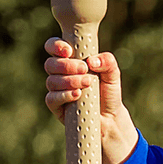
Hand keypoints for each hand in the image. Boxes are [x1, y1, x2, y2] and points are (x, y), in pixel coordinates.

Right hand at [43, 37, 137, 163]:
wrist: (110, 117)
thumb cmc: (108, 91)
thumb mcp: (113, 74)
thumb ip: (107, 61)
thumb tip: (92, 60)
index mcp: (70, 60)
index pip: (53, 47)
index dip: (56, 46)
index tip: (69, 51)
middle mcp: (60, 73)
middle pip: (50, 63)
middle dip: (66, 65)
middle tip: (84, 68)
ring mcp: (56, 90)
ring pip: (51, 81)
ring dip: (69, 80)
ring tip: (88, 83)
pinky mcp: (56, 106)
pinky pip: (51, 98)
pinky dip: (64, 95)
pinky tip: (77, 95)